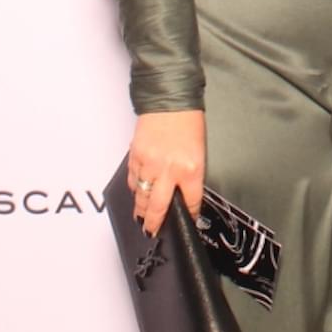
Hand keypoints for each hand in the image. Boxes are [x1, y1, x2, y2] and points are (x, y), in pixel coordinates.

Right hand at [127, 111, 205, 237]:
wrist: (169, 99)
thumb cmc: (187, 122)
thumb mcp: (199, 151)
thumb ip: (190, 175)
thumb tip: (182, 193)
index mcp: (191, 169)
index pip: (191, 203)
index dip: (190, 216)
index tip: (188, 222)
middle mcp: (169, 169)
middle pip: (158, 207)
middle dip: (154, 224)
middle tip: (152, 231)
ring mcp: (149, 164)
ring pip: (142, 196)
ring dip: (140, 209)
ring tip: (141, 218)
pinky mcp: (135, 156)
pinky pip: (133, 179)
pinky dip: (135, 188)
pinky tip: (137, 192)